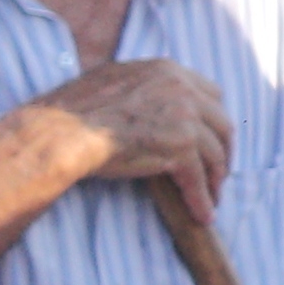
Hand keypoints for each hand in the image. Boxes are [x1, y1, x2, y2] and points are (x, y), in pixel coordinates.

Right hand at [43, 59, 234, 204]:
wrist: (61, 131)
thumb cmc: (73, 110)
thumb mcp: (112, 79)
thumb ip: (141, 85)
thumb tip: (150, 96)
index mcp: (167, 70)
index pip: (211, 94)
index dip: (213, 120)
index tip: (212, 138)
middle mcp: (181, 89)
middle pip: (222, 124)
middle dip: (223, 150)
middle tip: (217, 171)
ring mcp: (184, 118)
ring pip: (215, 154)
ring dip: (215, 178)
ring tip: (211, 196)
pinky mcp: (180, 148)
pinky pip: (199, 180)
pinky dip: (202, 199)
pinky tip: (202, 214)